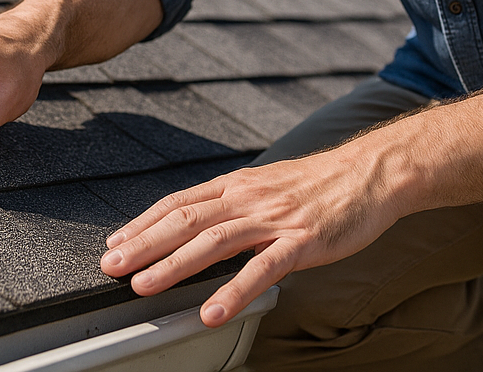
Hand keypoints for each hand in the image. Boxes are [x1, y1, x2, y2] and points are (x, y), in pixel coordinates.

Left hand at [99, 140, 402, 326]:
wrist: (371, 171)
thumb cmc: (321, 183)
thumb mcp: (269, 185)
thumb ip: (236, 204)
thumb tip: (202, 223)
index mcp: (238, 185)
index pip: (179, 202)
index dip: (143, 222)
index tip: (115, 243)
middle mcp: (248, 198)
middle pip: (185, 220)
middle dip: (143, 243)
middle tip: (111, 267)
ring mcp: (273, 219)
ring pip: (213, 241)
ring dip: (174, 265)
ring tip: (144, 287)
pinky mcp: (300, 241)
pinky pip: (261, 269)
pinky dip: (233, 292)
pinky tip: (212, 312)